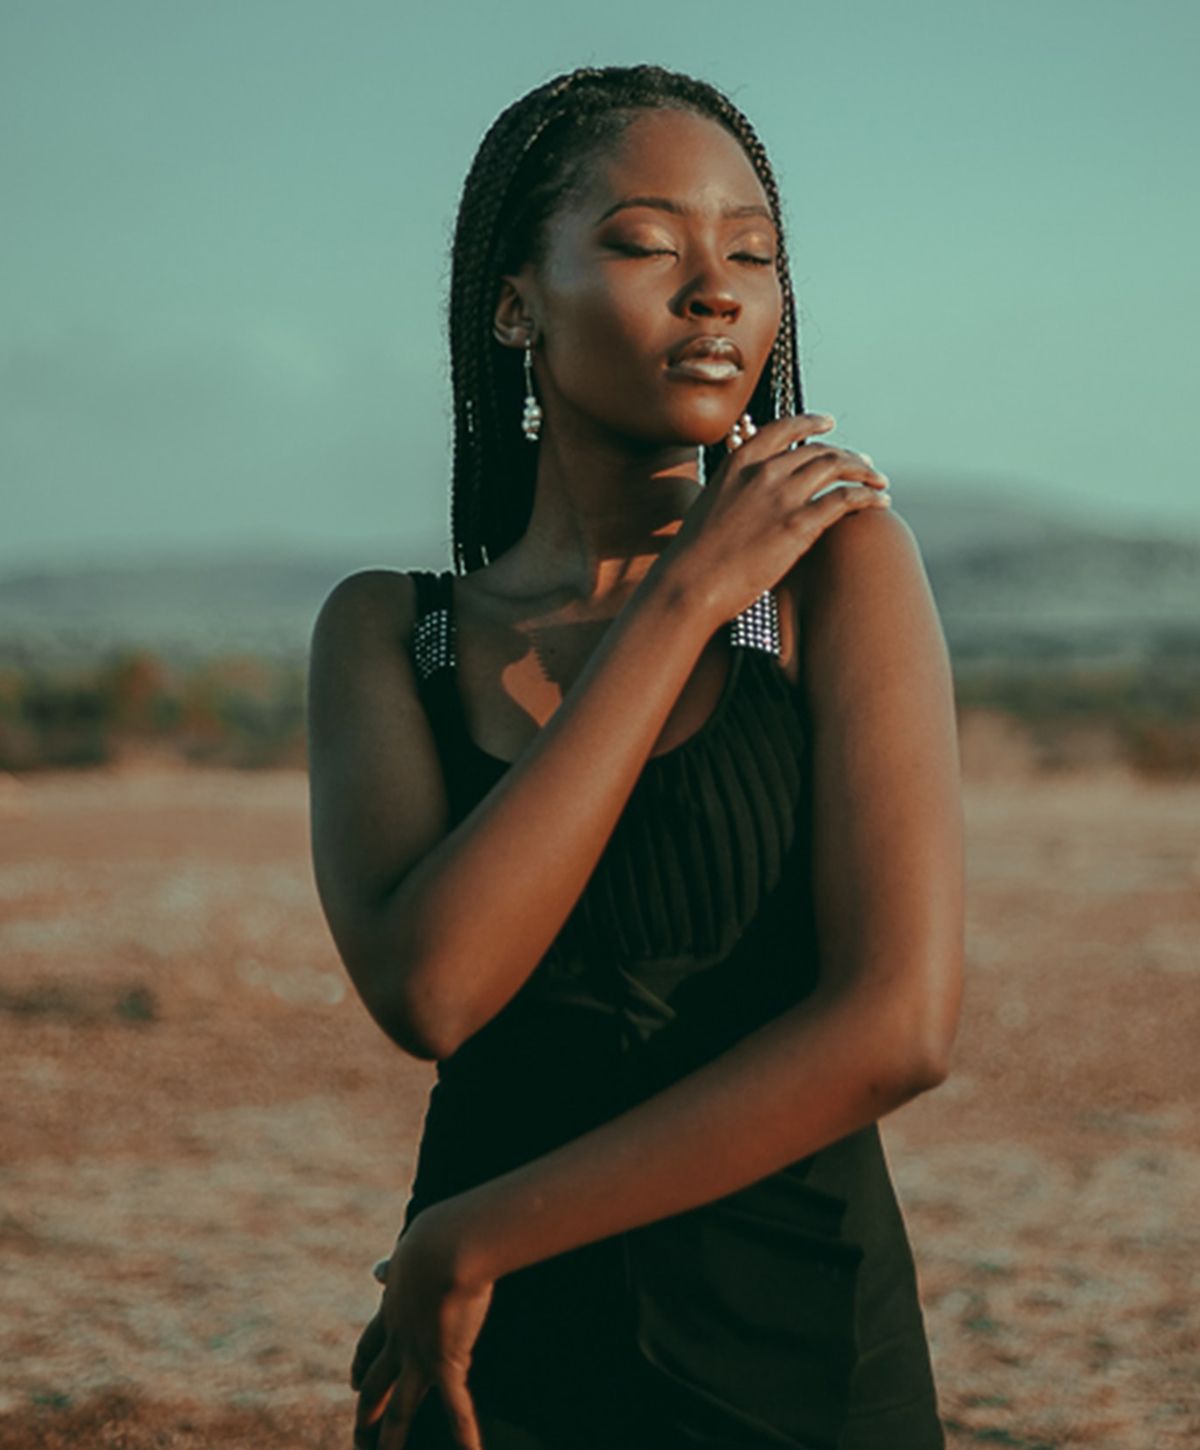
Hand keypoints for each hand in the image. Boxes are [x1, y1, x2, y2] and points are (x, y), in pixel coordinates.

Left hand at [351, 1205, 495, 1449]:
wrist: (443, 1245)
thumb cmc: (433, 1238)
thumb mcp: (407, 1252)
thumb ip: (395, 1267)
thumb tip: (375, 1271)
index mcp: (391, 1309)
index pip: (369, 1346)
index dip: (361, 1366)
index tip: (354, 1381)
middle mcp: (399, 1338)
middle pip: (376, 1383)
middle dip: (367, 1411)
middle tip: (359, 1437)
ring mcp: (418, 1355)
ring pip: (399, 1407)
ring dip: (391, 1437)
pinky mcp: (444, 1361)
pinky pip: (455, 1407)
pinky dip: (464, 1433)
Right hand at [658, 411, 891, 627]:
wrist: (689, 584)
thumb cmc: (694, 556)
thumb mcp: (709, 505)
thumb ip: (732, 491)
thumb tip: (741, 497)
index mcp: (739, 462)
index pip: (784, 428)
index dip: (811, 423)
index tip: (829, 423)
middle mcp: (763, 471)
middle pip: (818, 450)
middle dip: (847, 456)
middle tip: (864, 465)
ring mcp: (782, 496)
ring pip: (837, 468)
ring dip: (864, 472)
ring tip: (878, 482)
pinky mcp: (798, 524)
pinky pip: (846, 499)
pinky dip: (868, 496)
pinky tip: (880, 502)